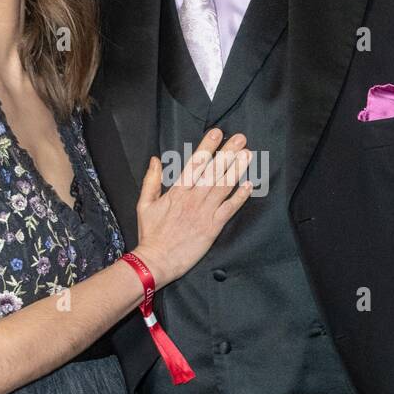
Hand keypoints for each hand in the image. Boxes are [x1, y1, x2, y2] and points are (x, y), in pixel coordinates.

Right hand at [133, 128, 252, 286]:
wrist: (156, 261)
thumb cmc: (150, 234)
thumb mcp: (144, 204)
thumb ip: (151, 180)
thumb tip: (155, 159)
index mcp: (177, 191)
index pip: (195, 163)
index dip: (207, 147)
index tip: (218, 133)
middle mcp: (193, 198)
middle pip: (213, 171)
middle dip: (228, 153)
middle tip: (241, 138)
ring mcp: (204, 212)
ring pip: (223, 186)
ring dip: (237, 169)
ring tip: (248, 154)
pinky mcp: (212, 227)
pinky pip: (229, 209)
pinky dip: (239, 197)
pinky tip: (249, 185)